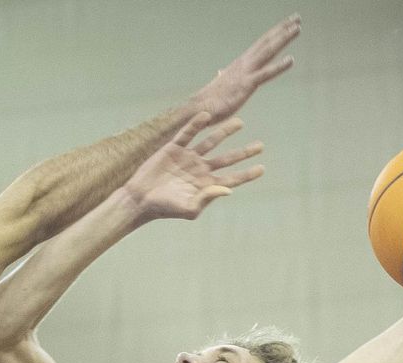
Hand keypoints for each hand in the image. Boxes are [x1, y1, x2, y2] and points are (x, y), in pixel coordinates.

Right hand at [122, 114, 264, 221]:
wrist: (141, 198)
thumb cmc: (165, 208)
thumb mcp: (189, 208)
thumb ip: (208, 198)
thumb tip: (229, 190)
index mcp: (206, 185)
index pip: (231, 179)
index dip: (247, 174)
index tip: (262, 168)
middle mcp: (200, 170)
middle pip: (227, 159)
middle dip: (243, 152)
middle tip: (260, 146)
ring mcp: (188, 157)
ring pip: (211, 141)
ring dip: (225, 131)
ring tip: (240, 122)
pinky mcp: (174, 148)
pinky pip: (188, 133)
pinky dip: (196, 124)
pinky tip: (207, 115)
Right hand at [191, 15, 299, 121]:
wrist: (199, 107)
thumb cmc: (210, 98)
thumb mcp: (221, 83)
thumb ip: (225, 75)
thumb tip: (221, 72)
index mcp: (241, 62)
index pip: (261, 44)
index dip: (275, 32)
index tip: (287, 23)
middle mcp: (245, 62)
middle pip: (267, 41)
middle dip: (283, 29)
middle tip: (297, 17)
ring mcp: (247, 72)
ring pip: (268, 51)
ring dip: (283, 38)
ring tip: (297, 27)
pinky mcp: (247, 85)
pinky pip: (266, 74)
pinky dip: (279, 66)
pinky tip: (291, 60)